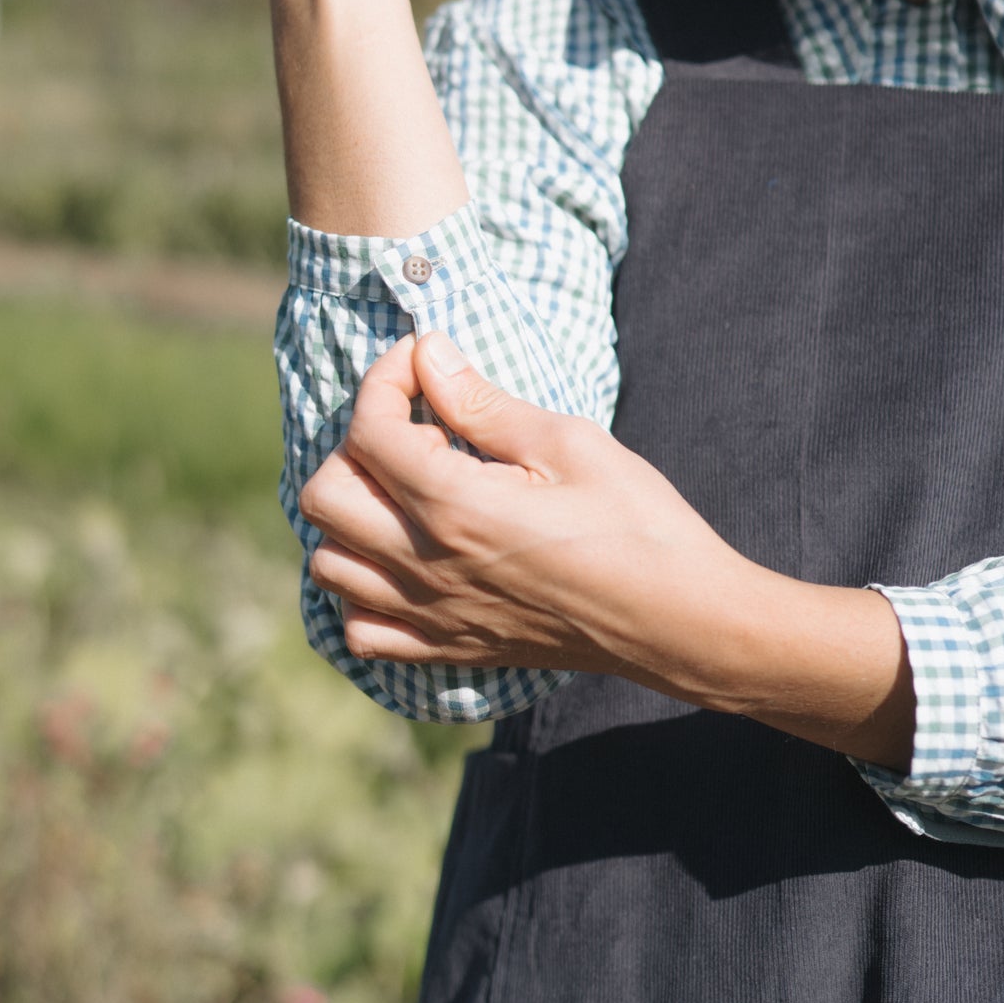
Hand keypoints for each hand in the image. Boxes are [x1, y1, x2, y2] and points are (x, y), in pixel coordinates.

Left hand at [301, 330, 760, 703]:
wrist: (678, 620)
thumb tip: (429, 354)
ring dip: (350, 516)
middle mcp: (427, 565)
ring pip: (329, 564)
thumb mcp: (568, 443)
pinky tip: (402, 559)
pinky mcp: (449, 648)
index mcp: (456, 506)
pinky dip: (361, 591)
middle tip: (412, 425)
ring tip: (404, 489)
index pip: (368, 430)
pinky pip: (361, 630)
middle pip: (325, 496)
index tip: (422, 360)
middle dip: (355, 443)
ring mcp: (433, 615)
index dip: (385, 378)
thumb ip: (484, 403)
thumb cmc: (637, 524)